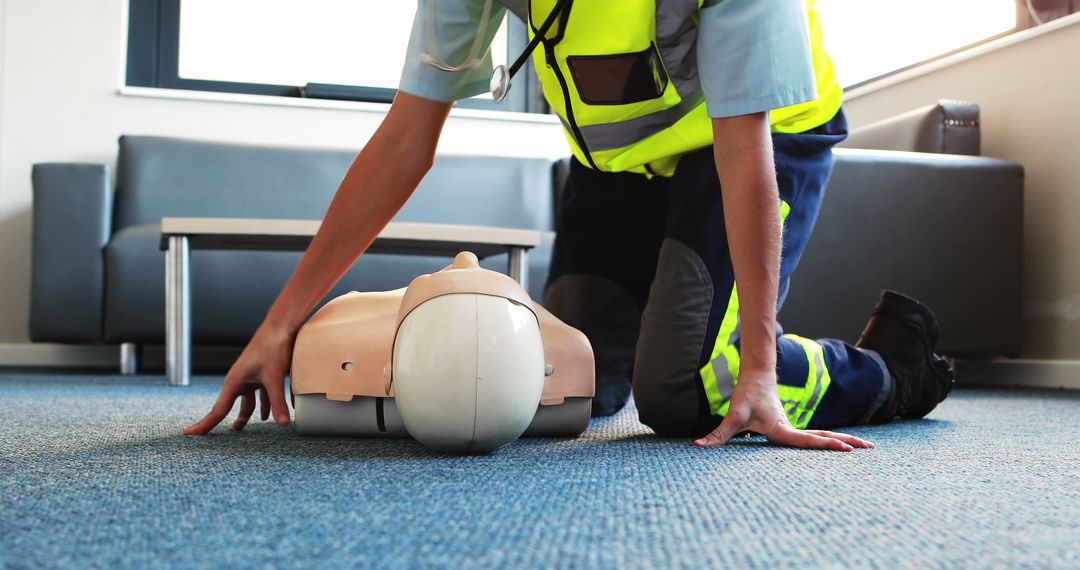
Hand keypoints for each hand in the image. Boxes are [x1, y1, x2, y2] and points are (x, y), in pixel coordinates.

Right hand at [183, 323, 295, 434]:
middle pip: (227, 407)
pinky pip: (258, 395)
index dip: (204, 425)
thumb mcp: (275, 378)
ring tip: (240, 429)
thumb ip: (278, 403)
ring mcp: (250, 377)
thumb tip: (284, 424)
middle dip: (221, 421)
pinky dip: (263, 405)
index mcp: (234, 382)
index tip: (188, 434)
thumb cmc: (273, 348)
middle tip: (209, 437)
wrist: (280, 327)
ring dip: (245, 415)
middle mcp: (238, 381)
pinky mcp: (261, 375)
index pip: (217, 410)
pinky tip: (267, 416)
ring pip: (245, 402)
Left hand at [693, 370, 873, 451]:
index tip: (847, 449)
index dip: (827, 445)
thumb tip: (699, 447)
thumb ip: (718, 434)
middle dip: (847, 443)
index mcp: (783, 429)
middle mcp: (792, 429)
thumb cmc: (746, 395)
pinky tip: (841, 446)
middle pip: (824, 437)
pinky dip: (830, 440)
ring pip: (823, 435)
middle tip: (870, 449)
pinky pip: (815, 435)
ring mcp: (794, 427)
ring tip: (865, 448)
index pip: (808, 440)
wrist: (755, 375)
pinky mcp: (791, 426)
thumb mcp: (733, 415)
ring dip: (843, 440)